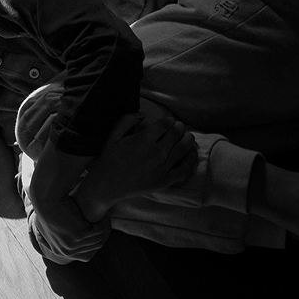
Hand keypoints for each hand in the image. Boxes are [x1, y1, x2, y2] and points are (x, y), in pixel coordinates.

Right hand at [77, 115, 197, 219]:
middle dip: (180, 128)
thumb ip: (127, 120)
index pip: (166, 123)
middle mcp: (156, 152)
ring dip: (188, 140)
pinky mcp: (164, 181)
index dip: (169, 120)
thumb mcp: (113, 136)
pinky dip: (190, 160)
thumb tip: (144, 113)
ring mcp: (161, 167)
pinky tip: (192, 154)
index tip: (169, 122)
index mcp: (144, 139)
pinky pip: (183, 169)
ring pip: (183, 148)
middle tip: (180, 128)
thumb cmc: (109, 159)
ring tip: (188, 137)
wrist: (107, 185)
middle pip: (177, 134)